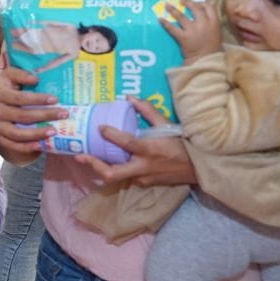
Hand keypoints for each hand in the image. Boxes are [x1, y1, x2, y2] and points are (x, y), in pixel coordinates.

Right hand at [0, 66, 66, 160]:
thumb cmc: (6, 86)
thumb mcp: (9, 75)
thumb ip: (21, 74)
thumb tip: (35, 79)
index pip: (19, 98)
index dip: (37, 99)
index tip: (55, 99)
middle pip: (21, 116)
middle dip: (45, 115)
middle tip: (63, 114)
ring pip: (17, 133)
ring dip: (37, 134)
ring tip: (54, 131)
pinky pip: (13, 145)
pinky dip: (27, 147)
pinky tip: (41, 145)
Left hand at [75, 97, 195, 186]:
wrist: (199, 167)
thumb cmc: (182, 143)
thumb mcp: (166, 125)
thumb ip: (148, 110)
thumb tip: (129, 97)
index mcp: (149, 150)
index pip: (126, 143)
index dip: (111, 134)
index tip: (100, 127)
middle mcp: (143, 167)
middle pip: (111, 173)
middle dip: (93, 165)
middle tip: (79, 156)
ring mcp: (143, 178)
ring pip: (116, 176)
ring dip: (102, 167)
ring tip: (88, 156)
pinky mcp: (145, 183)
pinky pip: (126, 176)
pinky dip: (117, 168)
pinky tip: (110, 159)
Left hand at [159, 0, 220, 63]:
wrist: (206, 59)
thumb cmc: (212, 47)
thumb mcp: (216, 32)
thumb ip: (210, 23)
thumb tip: (202, 14)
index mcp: (214, 22)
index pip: (209, 7)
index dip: (201, 3)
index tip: (196, 3)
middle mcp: (203, 24)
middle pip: (195, 8)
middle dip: (187, 3)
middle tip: (181, 1)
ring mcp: (193, 30)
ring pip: (181, 16)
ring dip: (173, 10)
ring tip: (167, 5)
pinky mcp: (183, 37)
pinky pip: (172, 28)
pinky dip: (165, 23)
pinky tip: (160, 19)